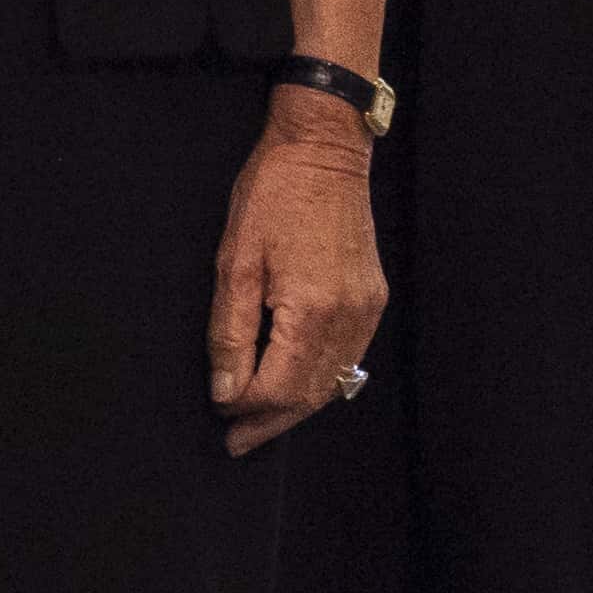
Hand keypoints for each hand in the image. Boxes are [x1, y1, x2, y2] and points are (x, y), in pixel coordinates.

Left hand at [212, 105, 388, 455]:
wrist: (323, 150)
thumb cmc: (274, 196)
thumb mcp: (234, 262)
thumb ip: (229, 333)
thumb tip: (226, 390)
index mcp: (311, 311)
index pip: (278, 388)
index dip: (246, 408)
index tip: (220, 415)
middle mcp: (347, 318)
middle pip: (308, 395)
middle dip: (270, 422)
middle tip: (237, 442)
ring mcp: (366, 310)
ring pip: (331, 382)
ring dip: (295, 407)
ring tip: (261, 423)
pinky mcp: (372, 299)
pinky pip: (347, 357)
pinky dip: (318, 379)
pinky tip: (295, 386)